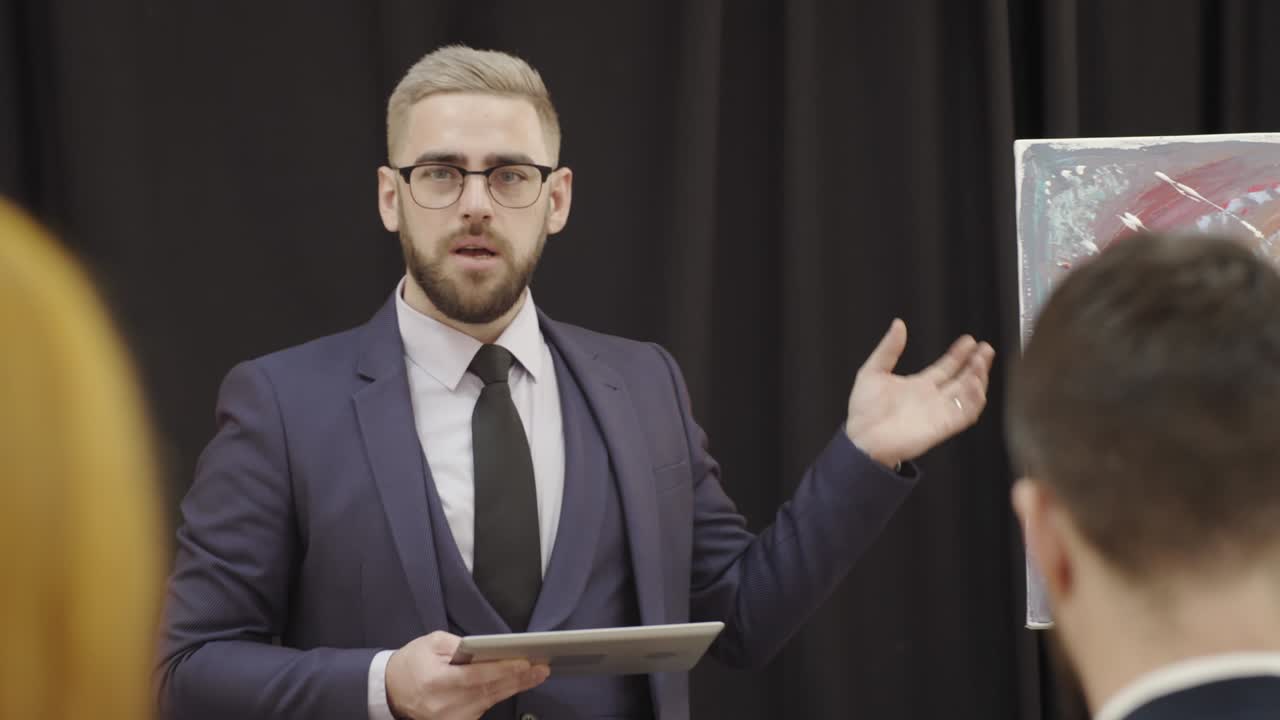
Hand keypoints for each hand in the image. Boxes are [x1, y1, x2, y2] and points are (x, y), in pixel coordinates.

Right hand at [385, 631, 549, 719]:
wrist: (391, 690)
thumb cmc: (412, 663)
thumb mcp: (431, 643)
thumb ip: (459, 645)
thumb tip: (488, 648)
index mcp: (437, 682)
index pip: (477, 676)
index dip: (503, 670)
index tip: (525, 662)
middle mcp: (444, 705)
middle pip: (489, 691)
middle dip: (518, 679)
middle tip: (541, 669)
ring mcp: (450, 719)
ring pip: (488, 701)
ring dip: (513, 687)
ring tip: (534, 675)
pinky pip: (481, 708)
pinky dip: (497, 695)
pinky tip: (513, 684)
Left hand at [844, 319, 994, 467]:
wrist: (862, 440)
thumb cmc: (864, 412)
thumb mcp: (872, 372)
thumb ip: (888, 349)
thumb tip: (898, 325)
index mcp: (918, 386)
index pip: (946, 367)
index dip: (958, 354)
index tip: (969, 340)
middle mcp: (933, 398)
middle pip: (962, 379)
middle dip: (976, 364)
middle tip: (986, 348)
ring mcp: (940, 412)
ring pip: (968, 394)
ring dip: (978, 378)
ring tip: (981, 362)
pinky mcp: (943, 426)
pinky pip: (966, 413)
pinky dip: (975, 399)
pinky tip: (976, 383)